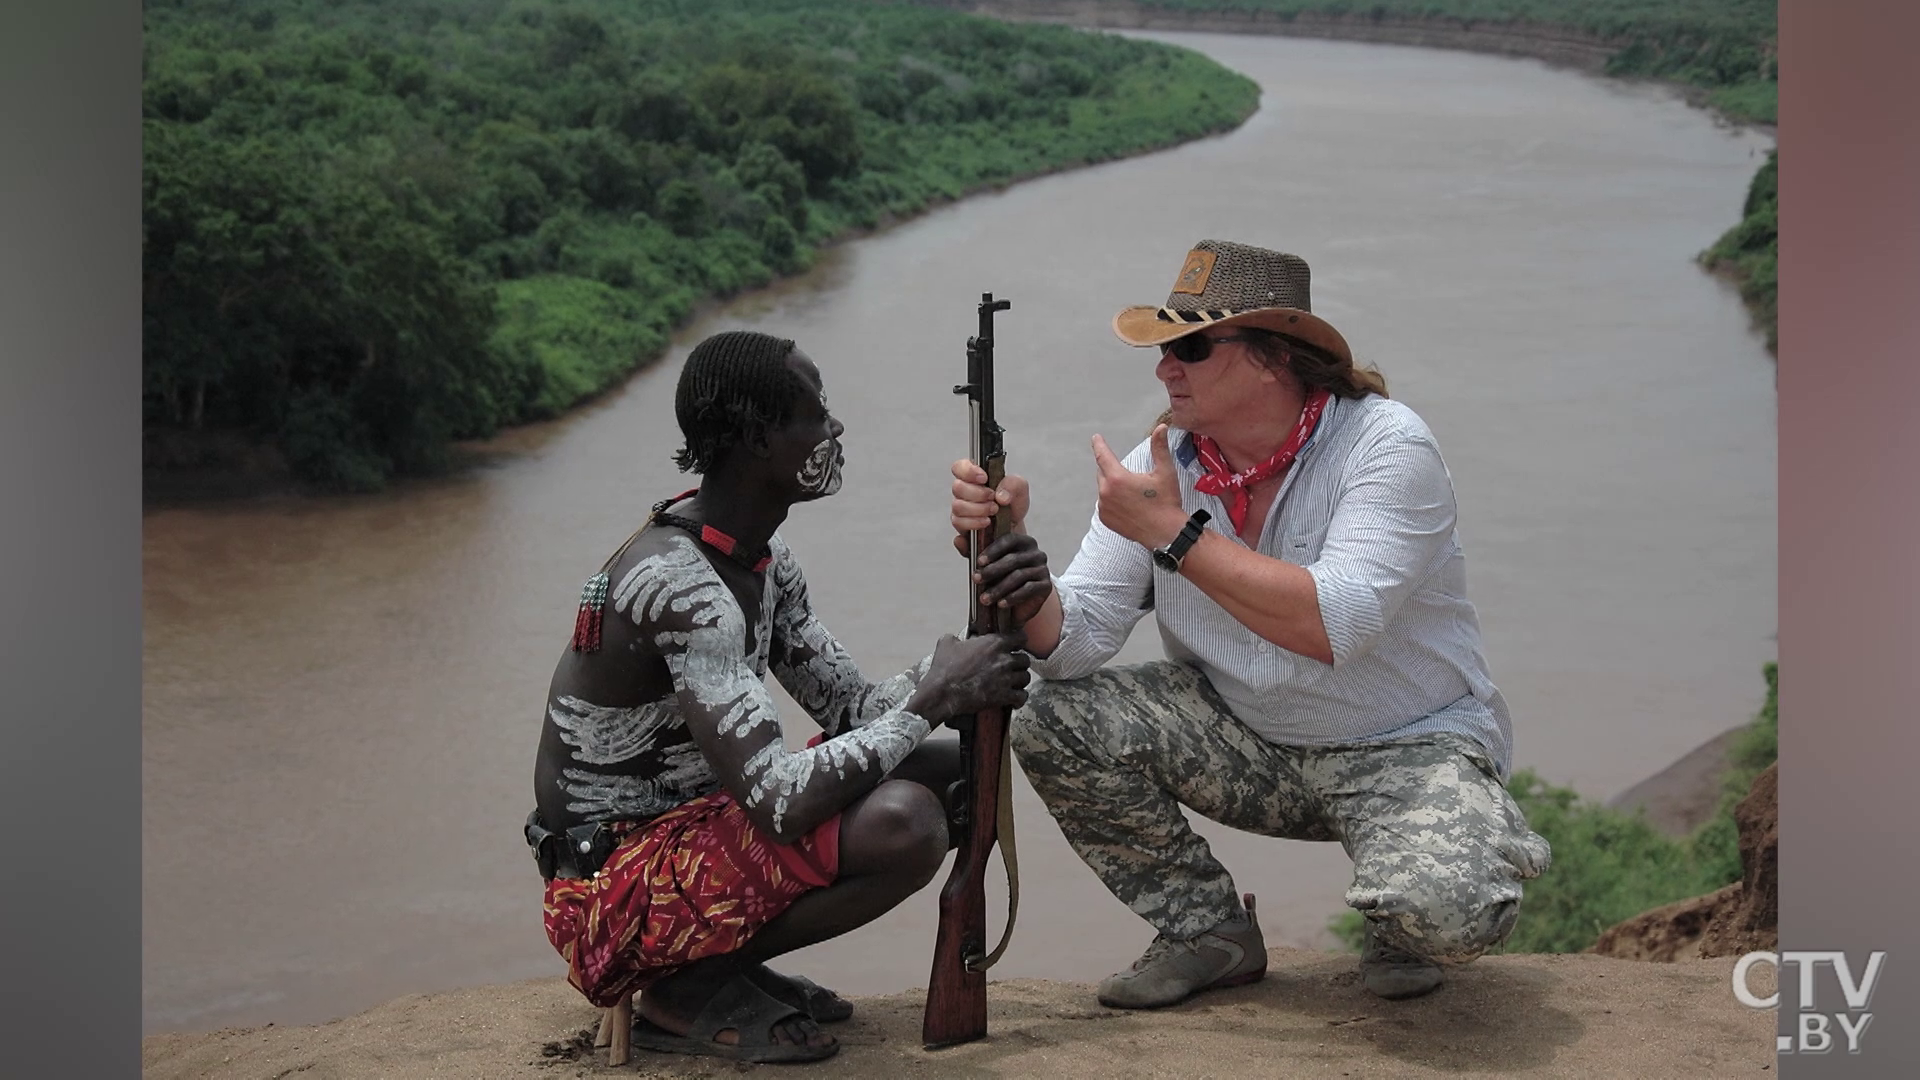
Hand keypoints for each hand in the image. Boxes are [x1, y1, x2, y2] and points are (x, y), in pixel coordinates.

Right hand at [921, 630, 1032, 720]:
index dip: (1018, 641)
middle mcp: (1003, 659)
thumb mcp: (947, 643)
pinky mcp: (1003, 696)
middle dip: (1019, 663)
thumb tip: (956, 639)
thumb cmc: (944, 668)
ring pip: (1026, 677)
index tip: (1015, 645)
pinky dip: (1020, 698)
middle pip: (1025, 659)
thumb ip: (956, 637)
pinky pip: (1021, 696)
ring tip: (1014, 682)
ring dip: (1020, 680)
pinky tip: (1015, 699)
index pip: (1020, 637)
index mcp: (993, 643)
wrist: (941, 692)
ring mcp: (1005, 679)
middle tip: (1012, 666)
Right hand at [949, 459, 1029, 555]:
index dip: (968, 471)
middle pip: (957, 487)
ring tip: (993, 512)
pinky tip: (986, 524)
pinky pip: (959, 524)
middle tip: (993, 499)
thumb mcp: (1020, 489)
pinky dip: (974, 524)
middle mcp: (965, 492)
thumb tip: (1000, 495)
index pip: (959, 467)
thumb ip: (1013, 484)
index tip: (983, 478)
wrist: (1014, 527)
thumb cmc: (1013, 505)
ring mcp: (961, 509)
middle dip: (979, 494)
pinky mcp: (962, 526)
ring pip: (958, 507)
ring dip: (978, 510)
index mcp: (975, 477)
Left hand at [972, 532, 1052, 623]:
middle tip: (976, 580)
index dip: (993, 550)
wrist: (1018, 604)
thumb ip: (972, 551)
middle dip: (992, 571)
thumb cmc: (1001, 578)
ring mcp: (1042, 569)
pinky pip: (1028, 589)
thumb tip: (957, 540)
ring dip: (999, 588)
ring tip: (984, 599)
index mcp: (1023, 541)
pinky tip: (1001, 604)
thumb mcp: (986, 565)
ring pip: (1019, 576)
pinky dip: (1012, 597)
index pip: (1009, 540)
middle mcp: (1036, 553)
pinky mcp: (1046, 586)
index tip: (978, 562)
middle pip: (1013, 559)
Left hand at [1091, 424, 1188, 548]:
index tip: (1096, 438)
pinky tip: (1129, 505)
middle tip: (1131, 477)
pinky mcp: (1105, 520)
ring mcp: (1104, 508)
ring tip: (1134, 495)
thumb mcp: (1165, 472)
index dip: (1099, 445)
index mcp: (1117, 478)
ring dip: (1113, 486)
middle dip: (1113, 469)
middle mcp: (1106, 492)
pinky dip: (1113, 501)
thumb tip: (1161, 428)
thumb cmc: (1166, 502)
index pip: (1103, 455)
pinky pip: (1105, 504)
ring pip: (1104, 489)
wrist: (1166, 533)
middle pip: (1103, 472)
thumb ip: (1159, 448)